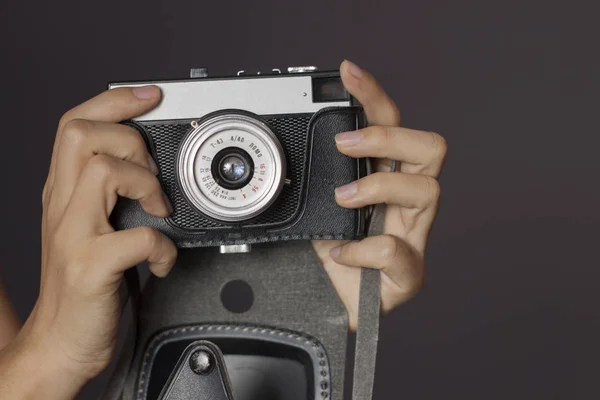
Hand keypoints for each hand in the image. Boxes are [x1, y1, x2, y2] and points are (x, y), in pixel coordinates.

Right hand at [0, 86, 176, 398]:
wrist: (60, 343)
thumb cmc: (84, 284)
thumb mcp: (92, 227)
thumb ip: (110, 195)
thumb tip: (151, 167)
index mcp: (64, 193)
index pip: (75, 125)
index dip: (114, 101)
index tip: (149, 94)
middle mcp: (62, 207)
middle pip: (80, 134)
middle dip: (128, 138)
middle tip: (150, 174)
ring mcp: (73, 235)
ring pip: (101, 172)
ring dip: (145, 183)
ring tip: (158, 210)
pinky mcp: (91, 268)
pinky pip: (135, 237)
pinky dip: (162, 245)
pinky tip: (161, 260)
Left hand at [312, 60, 446, 329]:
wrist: (328, 309)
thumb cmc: (327, 256)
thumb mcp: (314, 208)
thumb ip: (312, 179)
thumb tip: (286, 148)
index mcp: (385, 180)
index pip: (391, 127)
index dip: (374, 96)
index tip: (348, 73)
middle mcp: (405, 203)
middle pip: (429, 147)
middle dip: (388, 137)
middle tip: (345, 144)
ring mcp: (412, 236)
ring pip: (427, 190)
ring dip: (379, 187)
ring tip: (343, 200)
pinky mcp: (407, 274)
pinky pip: (399, 251)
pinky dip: (363, 249)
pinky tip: (338, 253)